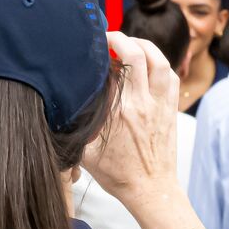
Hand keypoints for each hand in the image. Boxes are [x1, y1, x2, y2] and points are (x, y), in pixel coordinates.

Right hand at [82, 33, 180, 202]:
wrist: (151, 190)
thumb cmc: (118, 175)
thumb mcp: (85, 153)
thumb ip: (73, 128)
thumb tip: (56, 111)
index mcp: (116, 113)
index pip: (106, 71)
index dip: (96, 56)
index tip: (88, 52)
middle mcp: (139, 104)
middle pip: (135, 55)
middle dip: (120, 38)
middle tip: (109, 38)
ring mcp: (159, 105)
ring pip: (158, 60)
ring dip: (145, 45)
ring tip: (131, 42)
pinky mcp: (171, 109)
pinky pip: (171, 76)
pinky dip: (161, 63)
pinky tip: (150, 63)